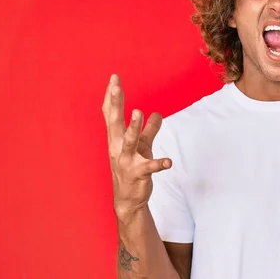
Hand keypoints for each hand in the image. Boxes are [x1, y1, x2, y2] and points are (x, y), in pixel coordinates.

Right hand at [101, 74, 171, 215]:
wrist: (128, 200)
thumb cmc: (133, 169)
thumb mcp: (143, 147)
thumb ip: (150, 130)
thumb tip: (157, 114)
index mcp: (117, 139)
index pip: (111, 114)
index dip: (112, 97)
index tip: (114, 78)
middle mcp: (117, 148)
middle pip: (115, 122)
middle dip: (115, 103)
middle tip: (115, 86)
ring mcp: (126, 161)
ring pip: (129, 141)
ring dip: (133, 127)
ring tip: (138, 112)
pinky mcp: (138, 173)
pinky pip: (149, 167)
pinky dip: (159, 164)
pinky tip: (168, 162)